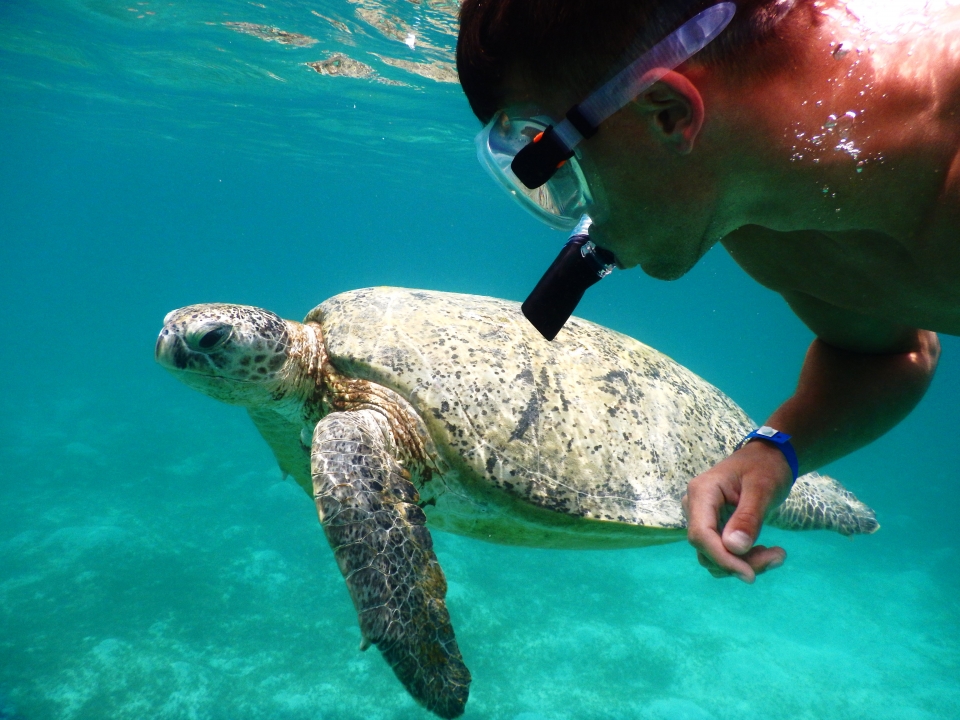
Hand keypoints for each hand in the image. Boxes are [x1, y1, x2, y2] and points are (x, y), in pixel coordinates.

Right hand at [682, 440, 794, 582]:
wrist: (767, 459)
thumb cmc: (765, 467)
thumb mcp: (762, 488)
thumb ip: (748, 517)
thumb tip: (734, 549)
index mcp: (702, 492)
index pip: (701, 534)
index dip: (722, 558)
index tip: (750, 575)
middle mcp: (696, 508)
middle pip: (707, 549)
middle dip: (740, 562)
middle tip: (778, 557)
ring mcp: (703, 519)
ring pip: (714, 557)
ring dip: (745, 563)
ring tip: (777, 554)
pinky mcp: (713, 529)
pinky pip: (723, 553)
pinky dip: (744, 559)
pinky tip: (765, 550)